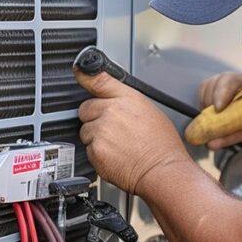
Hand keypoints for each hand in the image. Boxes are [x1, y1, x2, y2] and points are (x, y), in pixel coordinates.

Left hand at [75, 69, 193, 195]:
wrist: (163, 171)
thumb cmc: (162, 146)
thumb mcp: (150, 111)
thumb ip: (126, 102)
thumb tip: (113, 100)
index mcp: (127, 99)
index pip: (99, 81)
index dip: (85, 75)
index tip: (78, 71)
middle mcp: (111, 112)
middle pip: (86, 109)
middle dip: (94, 118)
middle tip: (112, 129)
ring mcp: (101, 131)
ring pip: (85, 131)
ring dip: (95, 137)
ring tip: (117, 145)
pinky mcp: (95, 151)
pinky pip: (88, 150)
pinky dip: (98, 154)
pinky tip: (115, 155)